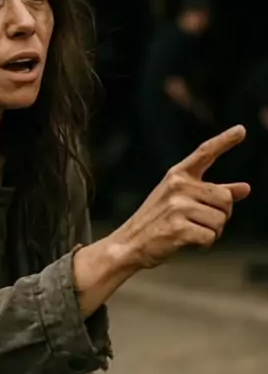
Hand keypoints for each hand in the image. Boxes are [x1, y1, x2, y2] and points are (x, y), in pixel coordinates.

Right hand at [113, 125, 249, 269]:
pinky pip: (210, 237)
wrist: (129, 243)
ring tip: (192, 232)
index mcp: (177, 175)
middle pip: (225, 198)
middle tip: (203, 222)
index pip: (205, 153)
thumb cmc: (156, 221)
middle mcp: (178, 186)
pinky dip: (204, 244)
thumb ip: (212, 193)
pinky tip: (189, 242)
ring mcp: (177, 206)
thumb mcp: (180, 200)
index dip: (225, 141)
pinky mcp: (178, 228)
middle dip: (222, 215)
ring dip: (213, 232)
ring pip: (220, 220)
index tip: (241, 129)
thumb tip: (245, 188)